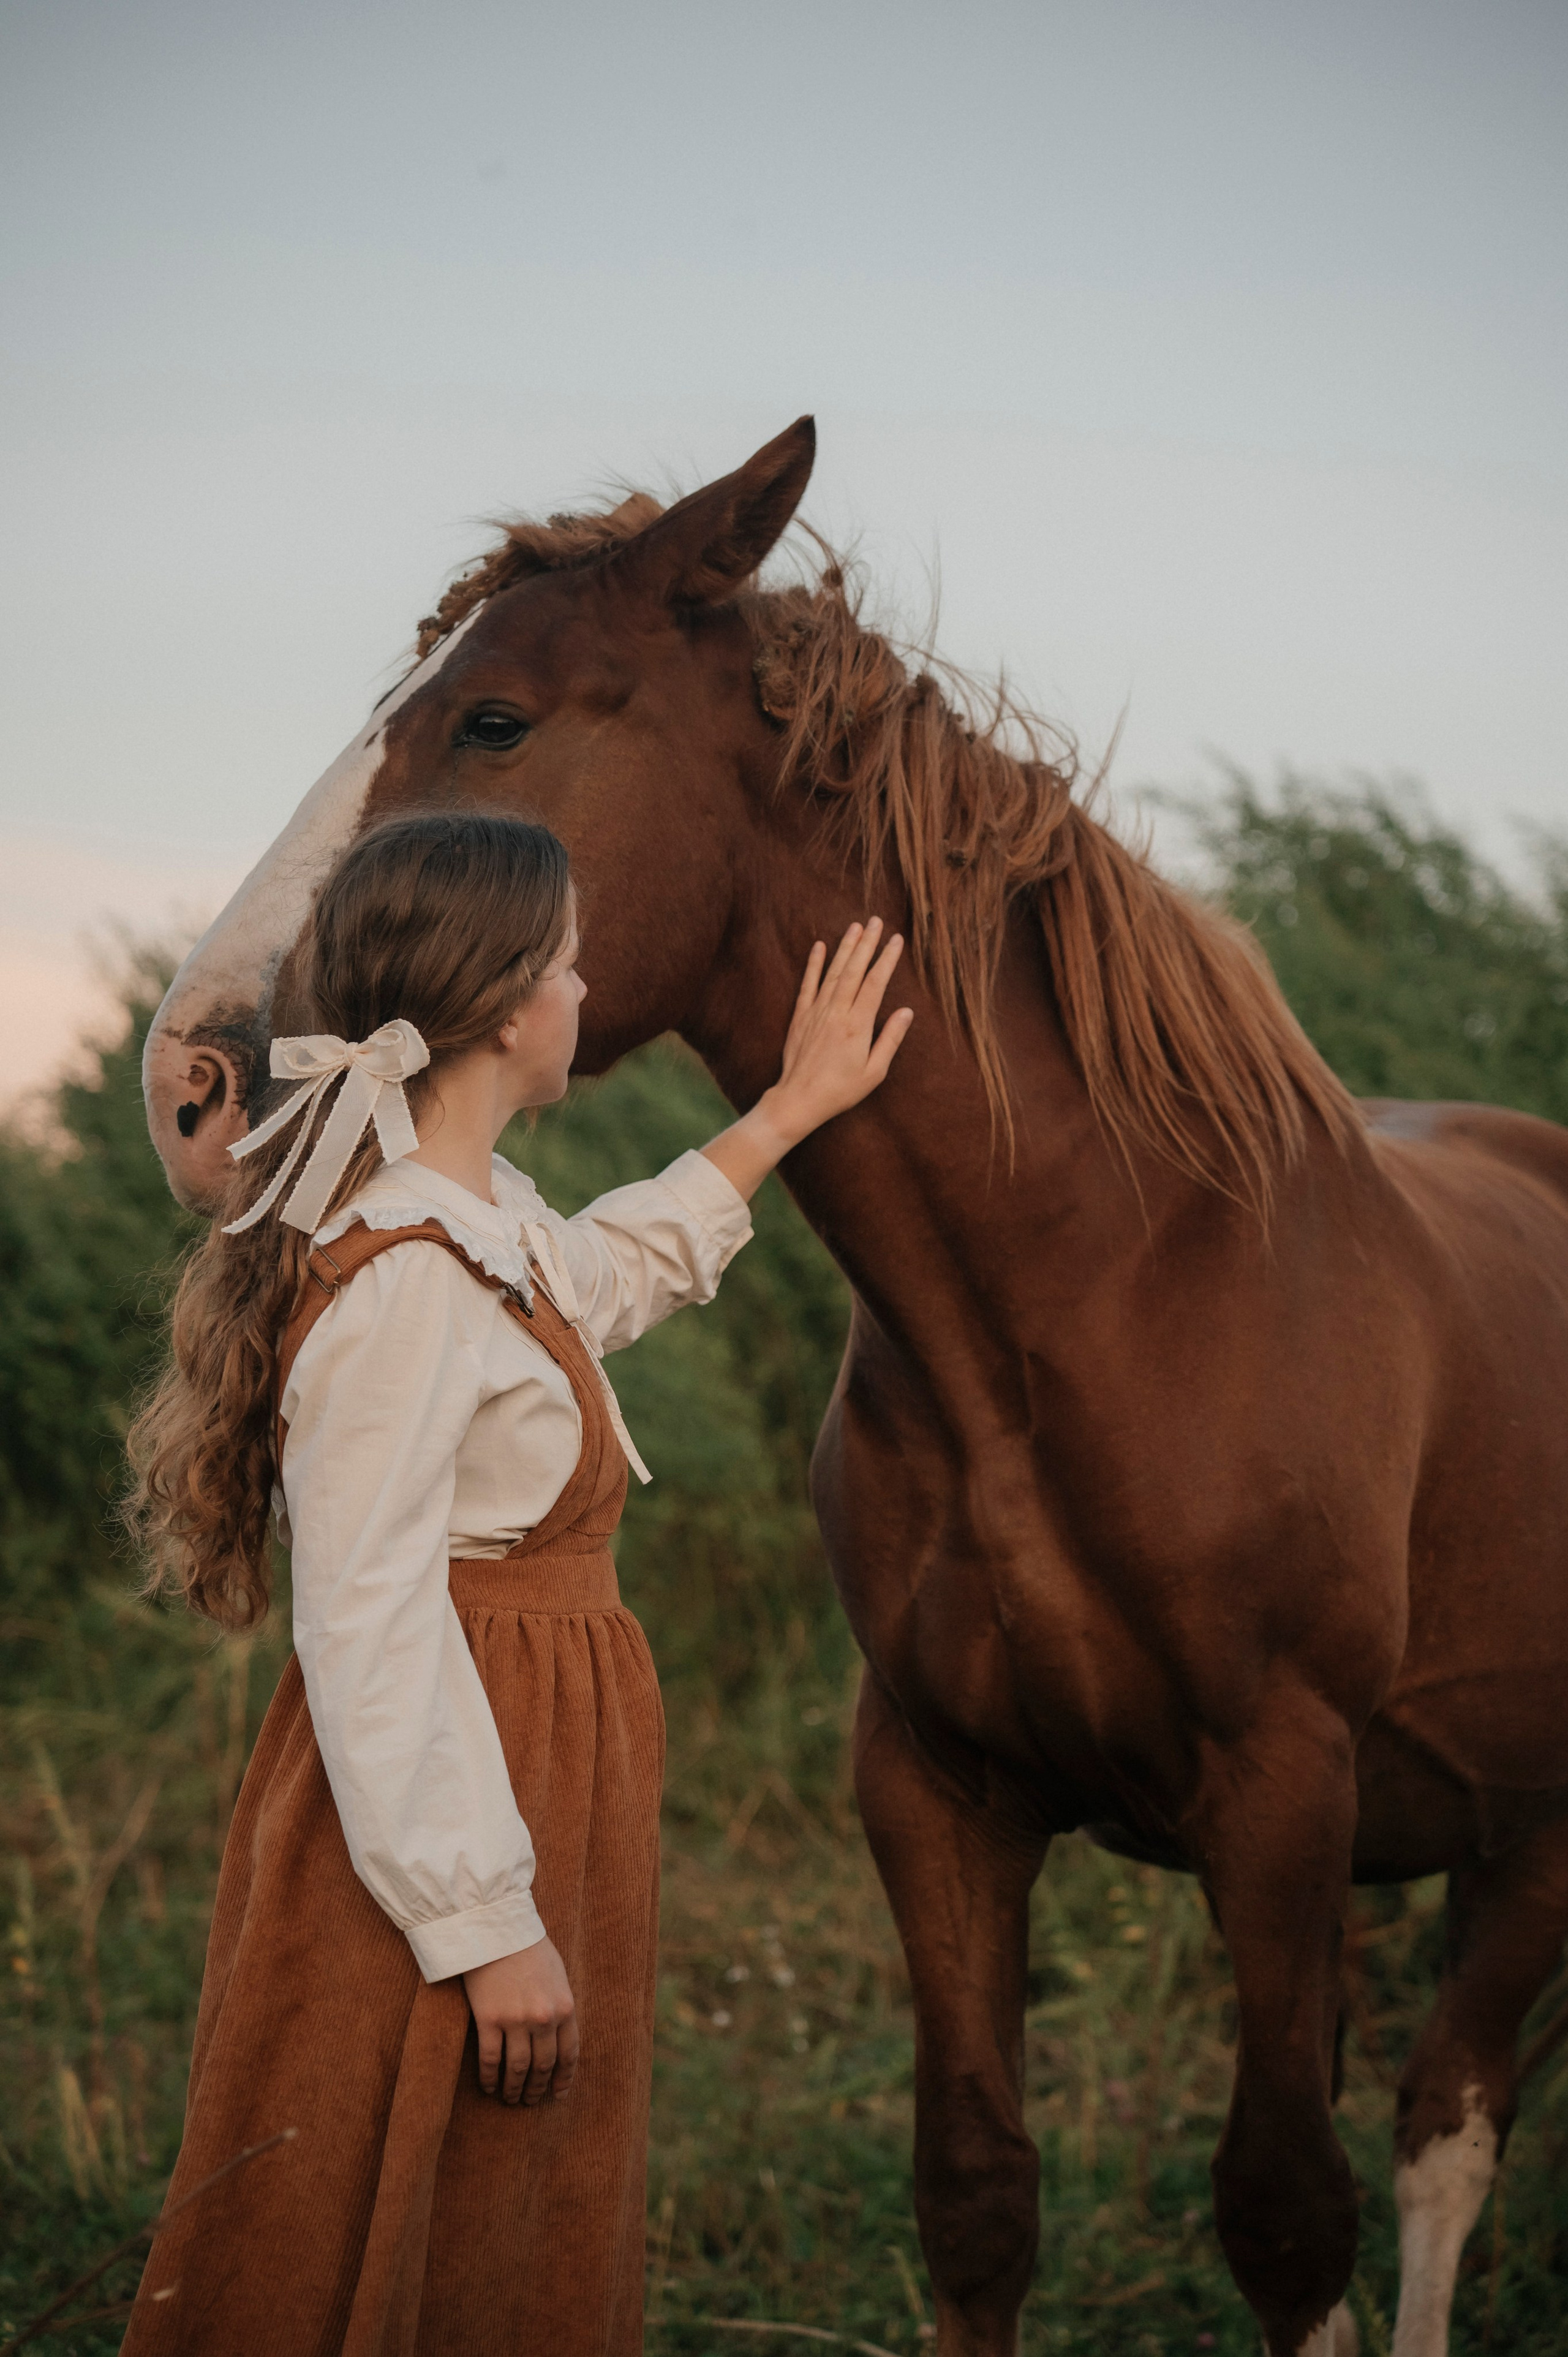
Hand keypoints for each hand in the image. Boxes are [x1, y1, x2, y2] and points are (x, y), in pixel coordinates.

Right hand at [462, 1936, 577, 2104]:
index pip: (569, 2054)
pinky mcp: (488, 2019)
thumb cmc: (528, 1948)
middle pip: (543, 2066)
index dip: (563, 2078)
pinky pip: (490, 2059)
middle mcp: (544, 2018)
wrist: (497, 1928)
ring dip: (514, 2089)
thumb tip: (560, 2034)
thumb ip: (560, 2005)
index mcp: (565, 2007)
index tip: (558, 2094)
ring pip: (517, 2068)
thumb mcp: (557, 1975)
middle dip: (538, 2088)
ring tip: (510, 2098)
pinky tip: (488, 2086)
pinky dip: (489, 2077)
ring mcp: (516, 2020)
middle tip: (531, 2101)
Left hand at [772, 917, 911, 1139]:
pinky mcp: (800, 1016)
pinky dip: (813, 964)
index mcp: (857, 1025)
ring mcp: (816, 1012)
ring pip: (833, 972)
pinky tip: (820, 946)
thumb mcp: (874, 1072)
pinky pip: (808, 984)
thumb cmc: (840, 1090)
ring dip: (845, 948)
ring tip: (855, 926)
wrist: (799, 1099)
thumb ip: (890, 1039)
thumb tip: (906, 1012)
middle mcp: (836, 1012)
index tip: (896, 940)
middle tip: (876, 921)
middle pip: (855, 970)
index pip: (876, 983)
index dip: (886, 959)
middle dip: (867, 944)